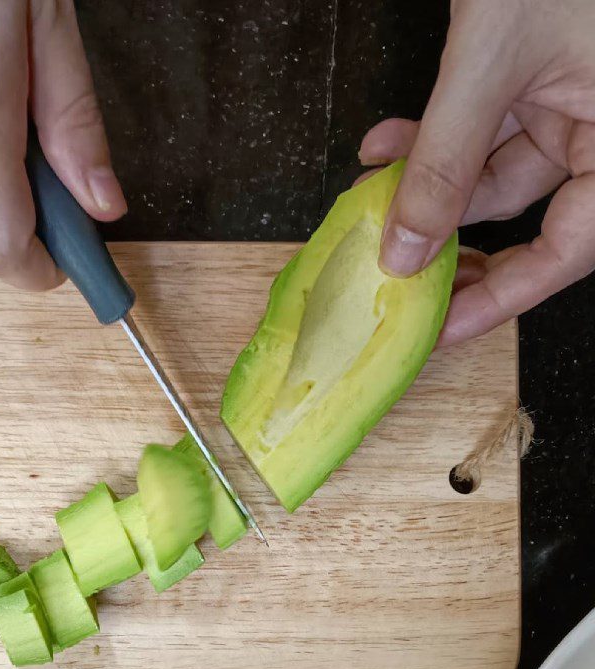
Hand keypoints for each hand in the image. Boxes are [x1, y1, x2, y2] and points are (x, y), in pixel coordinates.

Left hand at [358, 0, 594, 345]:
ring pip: (491, 172)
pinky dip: (435, 139)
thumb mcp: (491, 63)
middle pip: (524, 217)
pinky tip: (389, 144)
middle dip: (446, 236)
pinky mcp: (543, 80)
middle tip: (395, 270)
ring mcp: (576, 103)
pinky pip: (482, 129)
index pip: (567, 252)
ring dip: (426, 181)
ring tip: (372, 187)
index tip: (439, 327)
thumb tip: (406, 250)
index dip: (499, 299)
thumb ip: (445, 164)